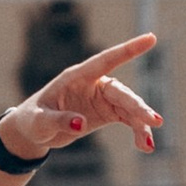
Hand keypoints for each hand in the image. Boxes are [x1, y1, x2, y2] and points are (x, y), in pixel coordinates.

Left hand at [0, 31, 162, 163]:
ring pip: (128, 107)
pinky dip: (137, 131)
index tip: (151, 38)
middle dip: (137, 106)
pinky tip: (144, 147)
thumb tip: (81, 124)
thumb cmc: (32, 120)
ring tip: (148, 145)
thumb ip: (58, 120)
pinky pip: (127, 120)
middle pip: (120, 92)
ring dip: (140, 124)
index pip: (105, 60)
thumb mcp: (39, 122)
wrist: (32, 132)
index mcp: (77, 77)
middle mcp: (93, 84)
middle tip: (153, 121)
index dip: (128, 50)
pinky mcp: (106, 113)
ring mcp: (102, 98)